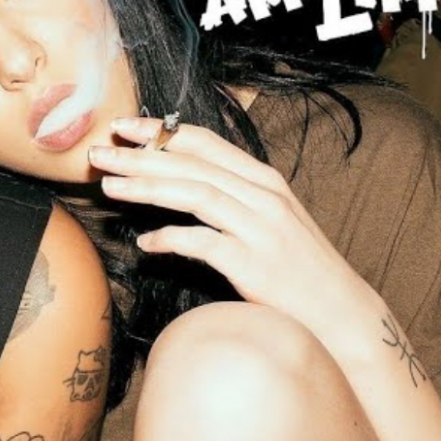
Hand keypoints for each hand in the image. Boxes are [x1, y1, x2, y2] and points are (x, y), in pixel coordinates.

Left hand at [89, 116, 381, 345]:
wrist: (341, 312)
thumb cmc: (298, 267)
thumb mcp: (270, 218)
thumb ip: (234, 195)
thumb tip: (182, 180)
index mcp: (264, 179)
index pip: (205, 142)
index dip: (160, 132)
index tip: (122, 127)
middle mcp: (263, 196)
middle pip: (192, 164)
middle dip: (140, 155)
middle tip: (99, 153)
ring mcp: (260, 229)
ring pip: (195, 194)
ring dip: (147, 187)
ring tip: (108, 187)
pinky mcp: (255, 264)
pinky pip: (203, 243)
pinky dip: (171, 238)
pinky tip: (145, 243)